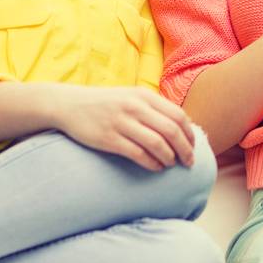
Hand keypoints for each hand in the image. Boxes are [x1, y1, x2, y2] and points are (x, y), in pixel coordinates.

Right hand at [52, 85, 200, 170]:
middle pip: (171, 130)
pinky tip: (156, 167)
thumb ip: (153, 107)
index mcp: (144, 95)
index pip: (178, 115)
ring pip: (157, 143)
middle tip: (189, 162)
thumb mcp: (131, 97)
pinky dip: (152, 163)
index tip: (193, 146)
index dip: (189, 134)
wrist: (69, 105)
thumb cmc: (105, 104)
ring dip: (169, 158)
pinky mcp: (108, 138)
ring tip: (171, 164)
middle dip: (185, 149)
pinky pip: (138, 154)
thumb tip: (181, 126)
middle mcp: (135, 107)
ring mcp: (121, 122)